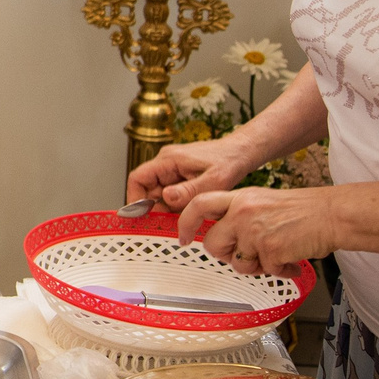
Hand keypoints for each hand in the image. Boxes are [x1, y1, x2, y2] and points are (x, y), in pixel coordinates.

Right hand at [126, 135, 255, 211]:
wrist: (243, 152)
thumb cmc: (230, 160)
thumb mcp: (213, 180)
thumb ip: (189, 191)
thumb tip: (165, 197)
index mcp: (169, 160)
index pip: (138, 178)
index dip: (134, 199)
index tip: (140, 217)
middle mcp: (167, 163)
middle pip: (148, 189)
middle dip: (155, 209)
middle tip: (166, 225)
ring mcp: (173, 169)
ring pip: (160, 194)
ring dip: (168, 209)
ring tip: (182, 220)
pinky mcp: (181, 176)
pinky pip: (172, 194)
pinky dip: (177, 206)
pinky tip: (189, 213)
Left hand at [178, 185, 337, 274]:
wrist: (332, 214)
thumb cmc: (303, 210)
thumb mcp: (262, 202)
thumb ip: (239, 215)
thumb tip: (223, 238)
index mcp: (240, 198)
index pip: (199, 204)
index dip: (185, 222)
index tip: (183, 237)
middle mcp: (243, 212)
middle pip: (213, 243)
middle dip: (225, 255)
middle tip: (243, 255)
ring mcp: (255, 231)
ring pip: (237, 262)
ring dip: (255, 265)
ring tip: (274, 255)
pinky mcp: (270, 249)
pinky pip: (264, 271)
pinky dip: (279, 270)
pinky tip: (290, 260)